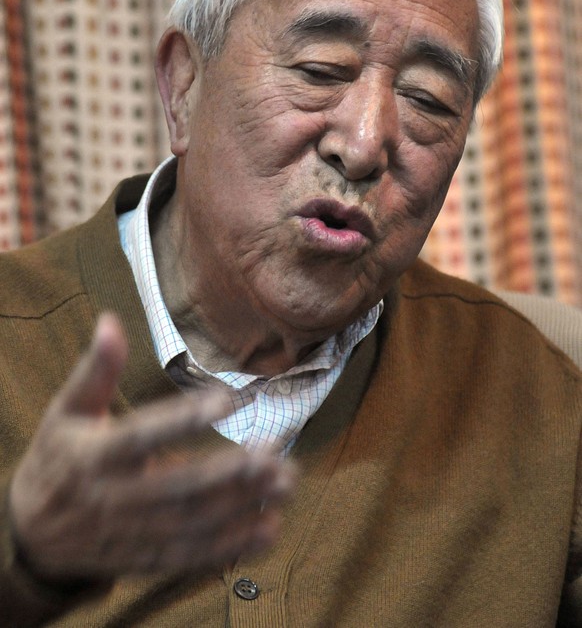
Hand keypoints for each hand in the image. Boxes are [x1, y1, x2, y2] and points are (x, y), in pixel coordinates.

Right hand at [9, 314, 294, 581]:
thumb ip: (95, 370)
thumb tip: (110, 320)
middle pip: (177, 489)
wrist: (31, 533)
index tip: (226, 400)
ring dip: (242, 507)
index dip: (182, 420)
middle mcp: (114, 499)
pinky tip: (269, 529)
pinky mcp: (145, 558)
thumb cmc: (56, 458)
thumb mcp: (67, 411)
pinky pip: (191, 556)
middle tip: (273, 454)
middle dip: (228, 473)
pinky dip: (231, 547)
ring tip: (285, 484)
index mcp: (94, 456)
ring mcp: (132, 534)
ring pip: (192, 524)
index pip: (141, 437)